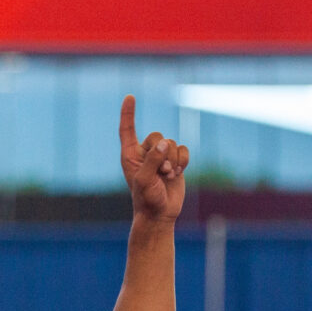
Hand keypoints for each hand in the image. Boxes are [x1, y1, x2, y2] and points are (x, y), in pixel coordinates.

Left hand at [119, 95, 188, 222]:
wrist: (161, 214)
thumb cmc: (146, 199)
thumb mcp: (144, 179)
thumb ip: (152, 159)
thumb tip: (164, 143)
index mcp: (130, 155)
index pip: (128, 129)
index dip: (128, 113)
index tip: (130, 96)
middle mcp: (145, 153)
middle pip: (157, 136)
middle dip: (163, 154)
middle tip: (162, 172)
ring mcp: (161, 156)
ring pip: (172, 143)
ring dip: (173, 160)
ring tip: (168, 176)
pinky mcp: (175, 161)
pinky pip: (183, 150)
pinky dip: (183, 161)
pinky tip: (178, 173)